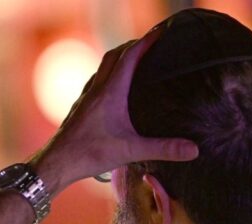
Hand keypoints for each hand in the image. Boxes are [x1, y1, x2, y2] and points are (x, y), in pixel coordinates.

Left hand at [32, 28, 198, 192]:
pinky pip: (95, 83)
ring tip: (134, 60)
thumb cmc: (89, 154)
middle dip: (133, 45)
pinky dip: (108, 76)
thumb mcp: (132, 151)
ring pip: (103, 68)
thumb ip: (164, 149)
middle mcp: (97, 90)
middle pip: (115, 56)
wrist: (57, 163)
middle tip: (150, 43)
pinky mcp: (81, 109)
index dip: (146, 42)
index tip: (160, 33)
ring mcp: (86, 98)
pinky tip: (113, 88)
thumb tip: (193, 149)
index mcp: (110, 92)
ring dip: (119, 58)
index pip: (130, 57)